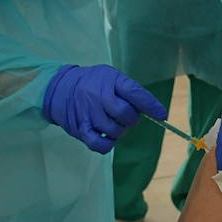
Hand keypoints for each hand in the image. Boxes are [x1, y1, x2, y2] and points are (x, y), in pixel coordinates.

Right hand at [43, 65, 166, 153]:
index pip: (135, 93)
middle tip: (125, 115)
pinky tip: (107, 136)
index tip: (162, 115)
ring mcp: (90, 114)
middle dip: (131, 118)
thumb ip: (128, 90)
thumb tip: (149, 109)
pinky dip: (108, 144)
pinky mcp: (81, 130)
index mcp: (110, 81)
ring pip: (116, 131)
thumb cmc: (91, 83)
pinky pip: (101, 145)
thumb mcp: (110, 76)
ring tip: (112, 122)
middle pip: (127, 115)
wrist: (59, 88)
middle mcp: (99, 97)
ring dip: (119, 131)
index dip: (151, 105)